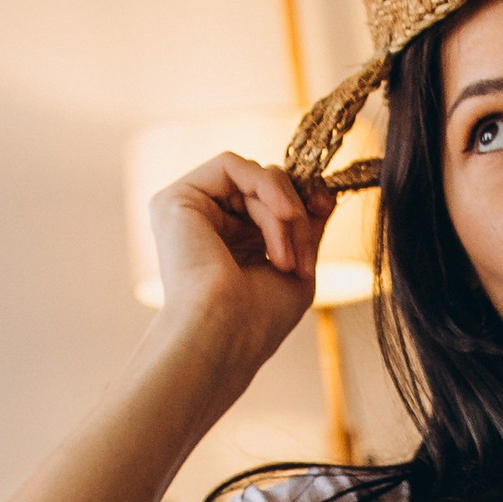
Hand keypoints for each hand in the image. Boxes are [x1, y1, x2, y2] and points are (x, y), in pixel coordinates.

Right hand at [147, 154, 333, 371]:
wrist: (224, 336)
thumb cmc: (258, 320)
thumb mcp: (297, 265)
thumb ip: (306, 225)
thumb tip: (325, 189)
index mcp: (229, 242)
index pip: (269, 200)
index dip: (302, 197)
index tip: (326, 204)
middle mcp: (206, 223)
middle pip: (265, 186)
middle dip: (297, 214)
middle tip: (304, 256)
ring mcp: (188, 210)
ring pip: (254, 176)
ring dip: (286, 212)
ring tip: (287, 258)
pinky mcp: (176, 199)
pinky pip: (232, 165)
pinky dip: (266, 187)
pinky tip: (283, 217)